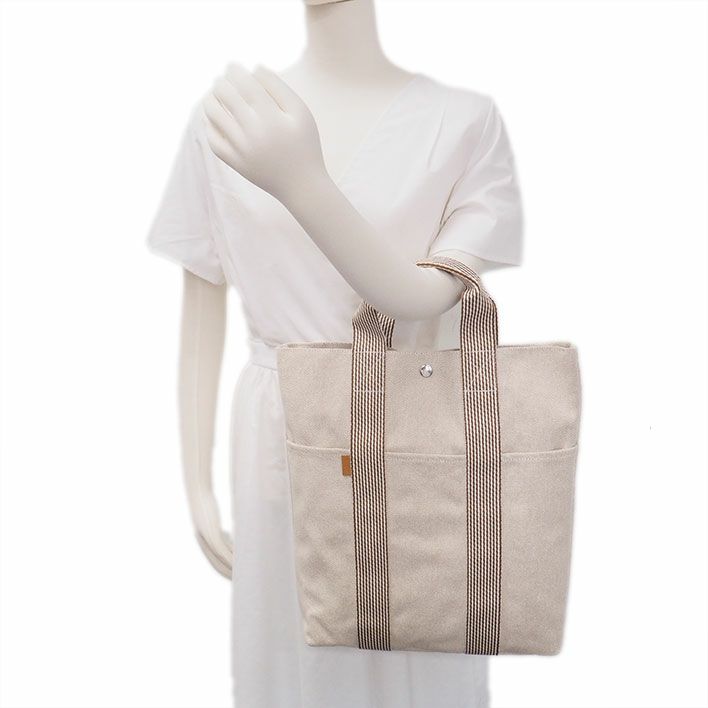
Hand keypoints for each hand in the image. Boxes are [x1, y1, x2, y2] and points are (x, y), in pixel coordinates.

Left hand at [202, 63, 328, 202]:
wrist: (301, 185)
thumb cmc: (304, 143)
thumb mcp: (301, 113)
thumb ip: (279, 88)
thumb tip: (254, 68)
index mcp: (272, 117)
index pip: (245, 84)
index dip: (235, 71)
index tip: (231, 66)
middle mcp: (254, 133)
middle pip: (226, 96)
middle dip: (221, 83)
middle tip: (222, 79)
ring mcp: (242, 150)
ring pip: (214, 116)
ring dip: (210, 100)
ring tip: (214, 95)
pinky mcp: (236, 164)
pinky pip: (213, 140)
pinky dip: (210, 126)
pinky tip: (214, 119)